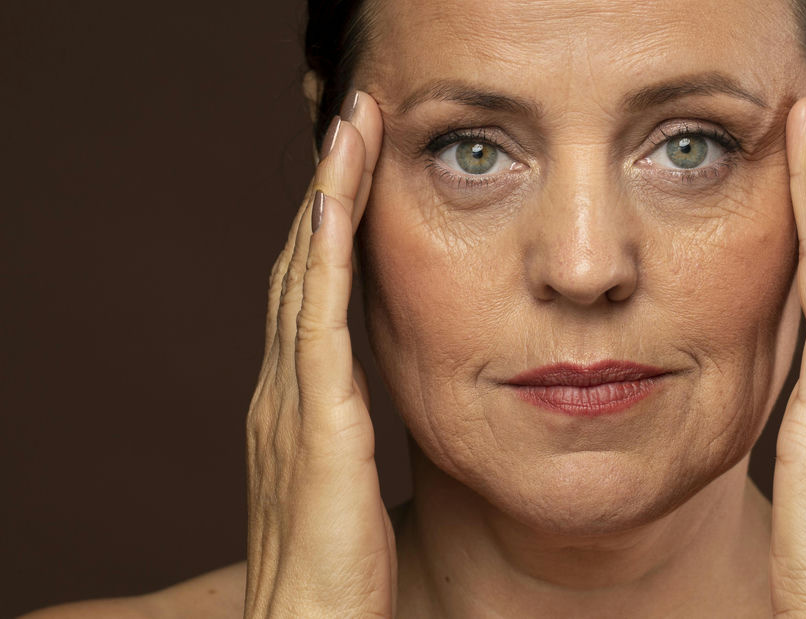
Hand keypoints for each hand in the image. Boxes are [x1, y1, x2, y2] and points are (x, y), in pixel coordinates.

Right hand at [243, 91, 391, 617]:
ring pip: (304, 276)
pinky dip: (323, 259)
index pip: (312, 287)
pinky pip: (318, 325)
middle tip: (351, 116)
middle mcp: (283, 386)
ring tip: (348, 129)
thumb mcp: (343, 478)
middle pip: (301, 263)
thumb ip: (348, 428)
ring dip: (326, 197)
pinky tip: (335, 210)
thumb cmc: (336, 566)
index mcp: (296, 398)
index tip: (357, 160)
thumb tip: (367, 397)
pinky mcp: (315, 426)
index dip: (330, 220)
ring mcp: (292, 402)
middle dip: (327, 186)